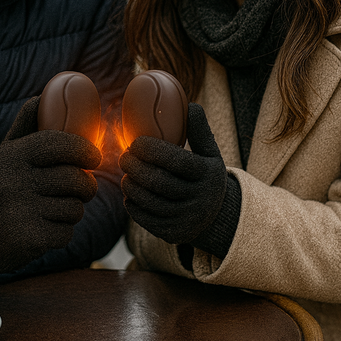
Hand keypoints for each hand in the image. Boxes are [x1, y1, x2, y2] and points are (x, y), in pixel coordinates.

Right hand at [0, 97, 100, 275]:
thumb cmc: (1, 186)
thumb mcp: (8, 152)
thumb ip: (27, 123)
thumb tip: (43, 94)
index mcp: (13, 155)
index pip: (59, 143)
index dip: (84, 149)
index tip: (94, 158)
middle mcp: (13, 181)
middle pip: (74, 179)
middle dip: (85, 186)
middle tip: (82, 188)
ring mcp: (19, 211)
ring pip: (74, 208)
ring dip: (73, 211)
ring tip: (56, 209)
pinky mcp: (28, 239)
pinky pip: (66, 232)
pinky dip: (62, 233)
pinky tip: (45, 229)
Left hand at [120, 103, 226, 243]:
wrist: (217, 217)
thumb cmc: (205, 176)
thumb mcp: (210, 154)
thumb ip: (200, 131)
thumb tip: (191, 105)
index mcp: (208, 175)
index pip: (176, 161)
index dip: (152, 150)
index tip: (136, 142)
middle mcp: (200, 199)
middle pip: (159, 182)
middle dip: (135, 167)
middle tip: (124, 156)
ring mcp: (187, 219)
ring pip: (150, 201)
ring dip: (131, 185)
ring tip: (125, 173)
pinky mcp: (174, 234)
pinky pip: (146, 219)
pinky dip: (133, 205)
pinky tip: (129, 193)